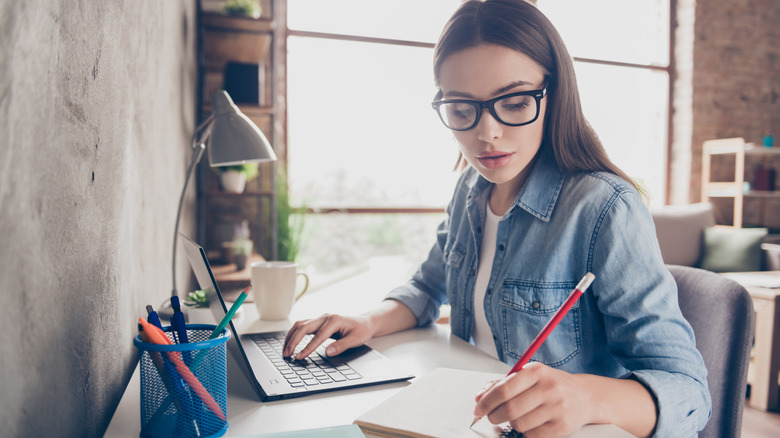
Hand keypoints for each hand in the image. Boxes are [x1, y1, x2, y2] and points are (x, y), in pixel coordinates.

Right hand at [282, 313, 375, 359]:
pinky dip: (294, 333)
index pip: (318, 336)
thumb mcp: (356, 339)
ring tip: (285, 350)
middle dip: (293, 341)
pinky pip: (303, 325)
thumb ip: (342, 345)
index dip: (308, 347)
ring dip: (291, 336)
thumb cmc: (361, 330)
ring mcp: (321, 318)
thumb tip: (328, 352)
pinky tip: (290, 342)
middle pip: (304, 327)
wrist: (365, 322)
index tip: (299, 357)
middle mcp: (325, 317)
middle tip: (287, 354)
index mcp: (335, 320)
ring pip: (300, 324)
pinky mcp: (319, 321)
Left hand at [473, 362, 591, 437]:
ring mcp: (557, 408)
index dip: (486, 401)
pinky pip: (532, 436)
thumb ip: (504, 383)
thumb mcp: (530, 376)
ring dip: (512, 424)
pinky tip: (531, 424)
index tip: (478, 408)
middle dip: (494, 416)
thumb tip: (480, 397)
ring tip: (518, 417)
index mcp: (536, 371)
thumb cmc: (552, 385)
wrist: (585, 396)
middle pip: (509, 409)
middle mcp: (548, 388)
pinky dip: (526, 433)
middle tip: (491, 417)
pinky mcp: (562, 426)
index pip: (504, 389)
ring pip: (519, 424)